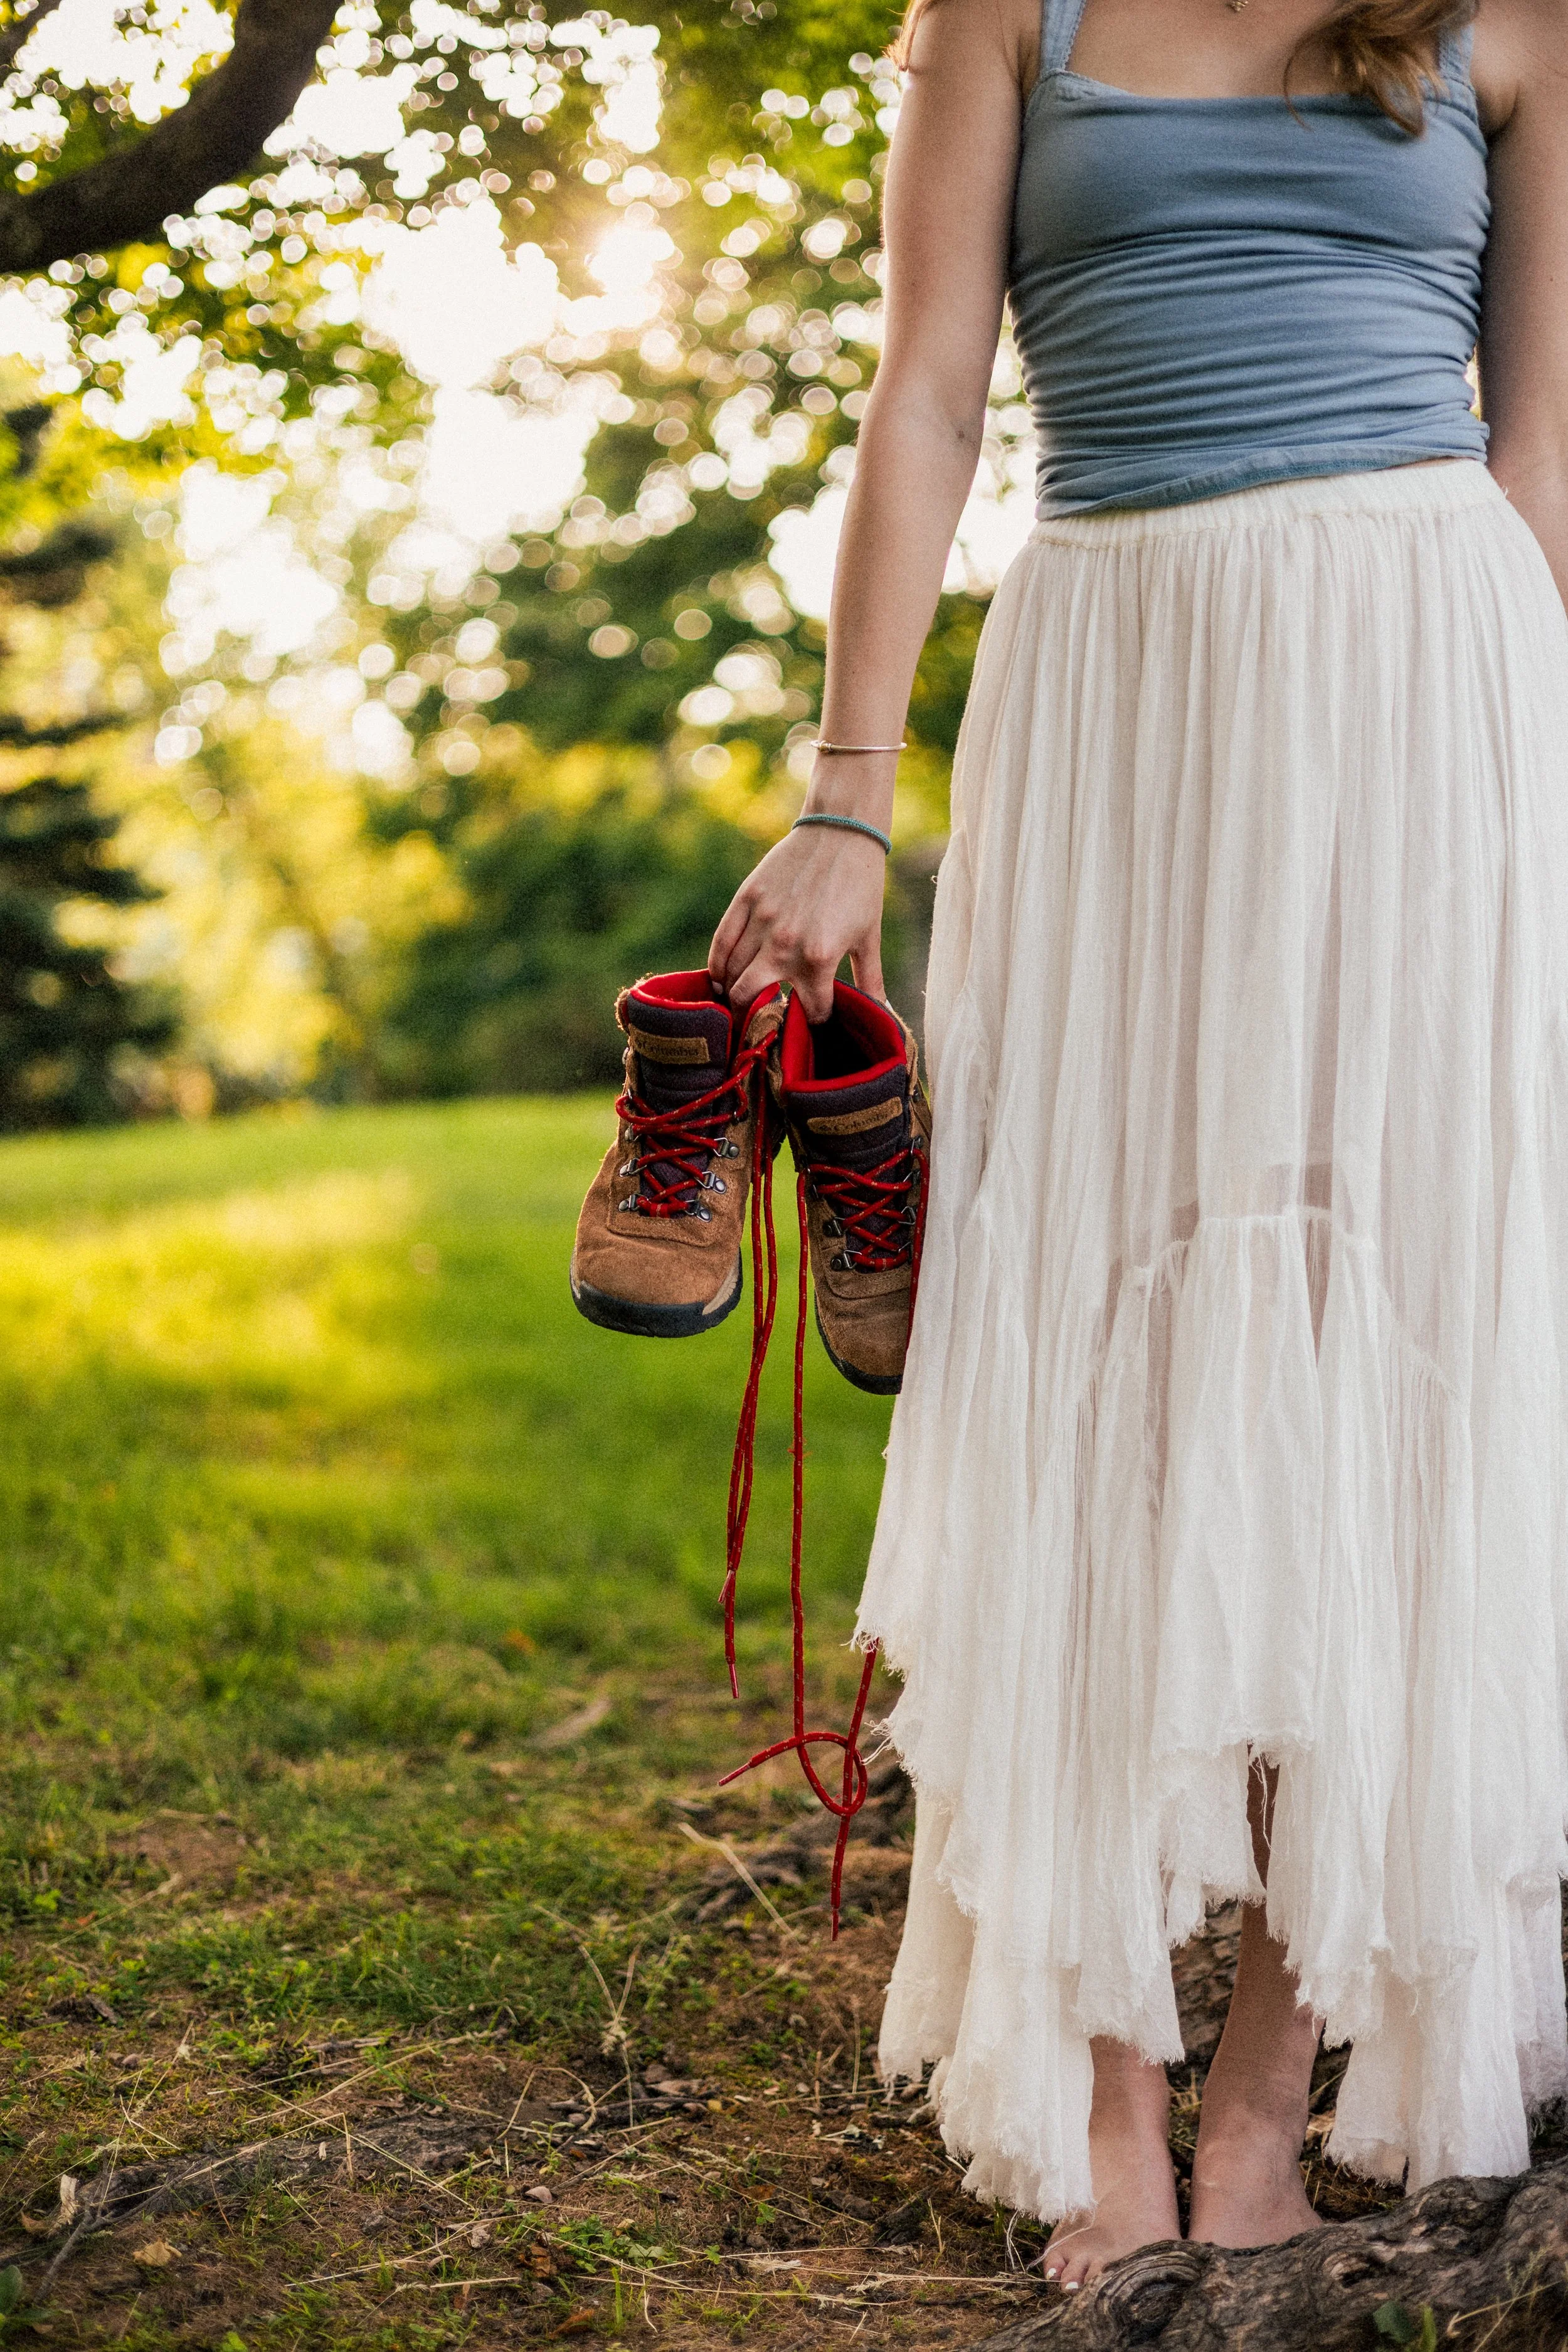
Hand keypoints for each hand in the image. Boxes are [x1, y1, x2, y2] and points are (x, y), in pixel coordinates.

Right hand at [708, 822, 886, 1020]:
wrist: (841, 833)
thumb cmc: (861, 886)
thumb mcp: (869, 936)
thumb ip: (870, 980)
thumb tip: (884, 1015)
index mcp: (819, 958)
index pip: (810, 1010)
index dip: (816, 1018)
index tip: (817, 1015)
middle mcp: (784, 945)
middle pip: (751, 998)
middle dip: (755, 1017)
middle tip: (761, 1020)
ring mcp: (761, 922)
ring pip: (731, 973)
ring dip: (733, 993)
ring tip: (740, 1002)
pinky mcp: (746, 899)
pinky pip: (722, 942)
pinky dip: (716, 965)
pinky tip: (719, 978)